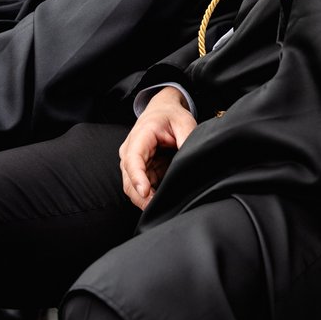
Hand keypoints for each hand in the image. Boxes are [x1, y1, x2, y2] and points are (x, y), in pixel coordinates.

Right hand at [119, 87, 196, 210]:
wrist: (163, 110)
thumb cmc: (172, 116)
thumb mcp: (184, 122)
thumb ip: (186, 140)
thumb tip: (191, 161)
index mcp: (140, 136)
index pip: (133, 160)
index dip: (138, 178)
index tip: (146, 192)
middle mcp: (130, 151)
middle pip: (129, 180)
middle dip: (142, 197)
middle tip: (160, 209)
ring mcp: (132, 162)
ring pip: (133, 188)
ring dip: (146, 200)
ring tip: (164, 208)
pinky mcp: (140, 170)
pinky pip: (141, 188)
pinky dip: (150, 197)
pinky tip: (163, 202)